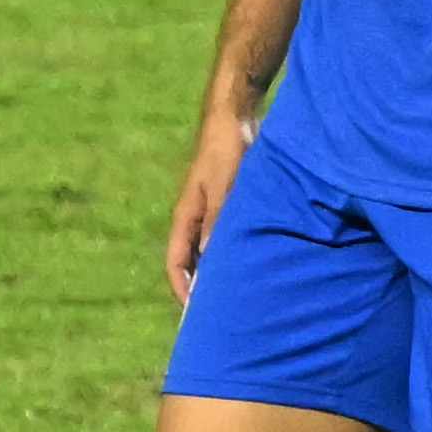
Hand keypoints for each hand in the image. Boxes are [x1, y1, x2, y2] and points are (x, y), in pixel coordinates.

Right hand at [164, 109, 249, 301]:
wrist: (234, 116)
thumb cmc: (226, 150)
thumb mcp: (224, 188)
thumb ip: (217, 222)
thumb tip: (210, 261)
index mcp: (186, 216)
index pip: (175, 262)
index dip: (182, 289)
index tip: (196, 315)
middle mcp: (195, 217)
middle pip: (192, 261)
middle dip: (202, 287)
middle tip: (222, 314)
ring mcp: (211, 211)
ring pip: (211, 250)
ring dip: (221, 271)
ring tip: (242, 295)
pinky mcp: (228, 203)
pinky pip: (227, 236)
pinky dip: (235, 253)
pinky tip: (257, 263)